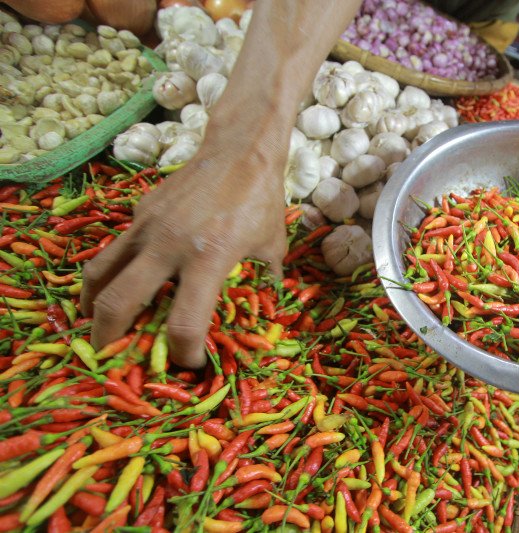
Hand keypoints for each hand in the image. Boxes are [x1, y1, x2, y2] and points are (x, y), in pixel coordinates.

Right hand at [81, 146, 286, 368]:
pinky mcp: (139, 213)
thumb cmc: (260, 202)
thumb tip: (259, 319)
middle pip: (118, 303)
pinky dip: (108, 274)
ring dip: (91, 306)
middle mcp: (169, 244)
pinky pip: (114, 250)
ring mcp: (147, 227)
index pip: (184, 324)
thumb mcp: (270, 249)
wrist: (239, 150)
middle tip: (112, 358)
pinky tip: (117, 285)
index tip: (189, 363)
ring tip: (96, 325)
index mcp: (209, 258)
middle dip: (109, 338)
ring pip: (99, 274)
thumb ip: (262, 285)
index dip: (183, 354)